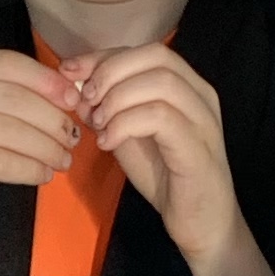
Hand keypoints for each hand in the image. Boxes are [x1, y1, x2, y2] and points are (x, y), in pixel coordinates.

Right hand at [0, 50, 82, 251]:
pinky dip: (30, 169)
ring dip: (46, 147)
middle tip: (74, 139)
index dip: (46, 80)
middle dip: (53, 119)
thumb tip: (70, 93)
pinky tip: (44, 175)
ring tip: (64, 160)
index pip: (9, 64)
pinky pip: (1, 161)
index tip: (74, 100)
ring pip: (11, 131)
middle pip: (14, 99)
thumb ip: (17, 97)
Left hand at [69, 43, 241, 262]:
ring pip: (160, 82)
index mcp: (187, 86)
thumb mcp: (130, 135)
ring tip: (97, 124)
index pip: (145, 51)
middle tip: (86, 100)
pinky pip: (161, 117)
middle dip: (110, 71)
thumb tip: (77, 87)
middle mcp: (201, 95)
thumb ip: (110, 109)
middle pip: (155, 55)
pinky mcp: (198, 148)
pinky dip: (126, 124)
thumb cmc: (167, 178)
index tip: (70, 72)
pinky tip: (108, 142)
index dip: (104, 56)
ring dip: (117, 98)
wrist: (201, 224)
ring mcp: (204, 120)